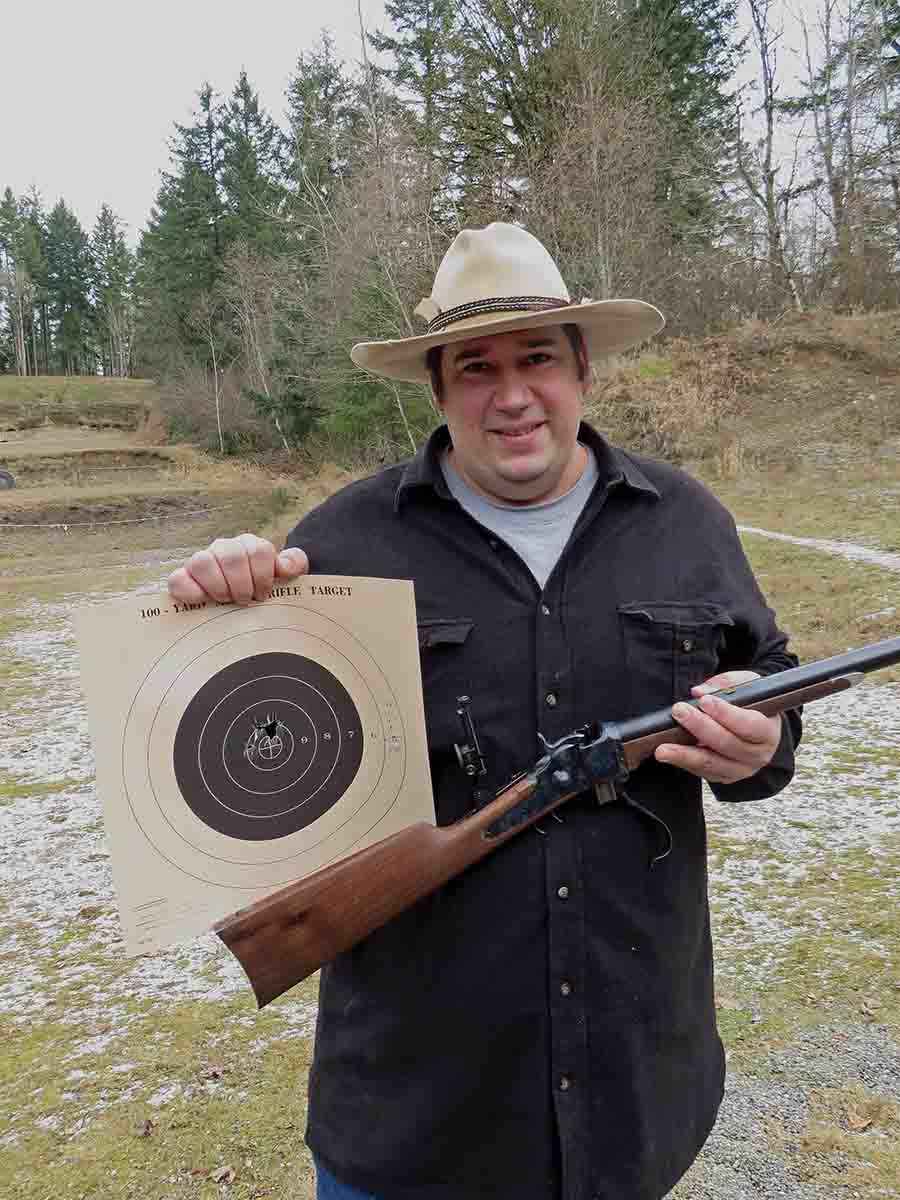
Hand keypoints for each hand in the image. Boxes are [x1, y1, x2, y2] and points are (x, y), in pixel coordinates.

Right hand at [167, 535, 308, 604]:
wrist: (242, 598)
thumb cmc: (262, 588)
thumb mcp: (283, 576)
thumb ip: (293, 564)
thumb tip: (285, 567)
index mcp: (250, 546)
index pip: (259, 550)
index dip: (264, 575)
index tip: (264, 594)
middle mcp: (224, 548)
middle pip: (231, 555)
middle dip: (242, 583)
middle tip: (246, 601)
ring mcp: (201, 562)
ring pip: (202, 561)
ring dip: (218, 586)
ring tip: (226, 600)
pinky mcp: (182, 578)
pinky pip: (177, 579)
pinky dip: (190, 591)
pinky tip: (203, 601)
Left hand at [653, 670, 781, 783]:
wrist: (757, 728)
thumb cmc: (751, 705)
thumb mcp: (747, 686)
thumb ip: (726, 684)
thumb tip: (698, 692)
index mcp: (767, 732)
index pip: (748, 724)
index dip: (726, 713)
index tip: (704, 701)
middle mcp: (757, 755)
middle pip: (727, 743)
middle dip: (700, 726)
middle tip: (678, 711)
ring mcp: (741, 769)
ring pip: (711, 763)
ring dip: (684, 755)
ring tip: (662, 749)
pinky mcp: (724, 777)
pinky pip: (702, 771)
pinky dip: (684, 762)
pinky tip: (669, 755)